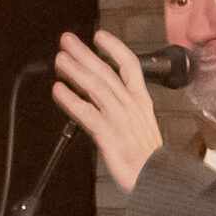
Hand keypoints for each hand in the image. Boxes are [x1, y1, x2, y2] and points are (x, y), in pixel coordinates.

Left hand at [50, 31, 162, 193]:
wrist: (157, 179)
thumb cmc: (147, 157)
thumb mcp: (140, 125)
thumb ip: (122, 108)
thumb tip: (98, 97)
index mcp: (140, 101)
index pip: (130, 65)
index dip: (114, 48)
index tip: (100, 36)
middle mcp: (130, 105)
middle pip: (106, 71)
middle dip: (85, 53)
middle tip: (67, 41)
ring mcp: (120, 118)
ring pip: (95, 87)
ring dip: (75, 71)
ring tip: (60, 60)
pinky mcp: (109, 134)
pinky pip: (87, 113)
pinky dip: (71, 100)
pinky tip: (58, 91)